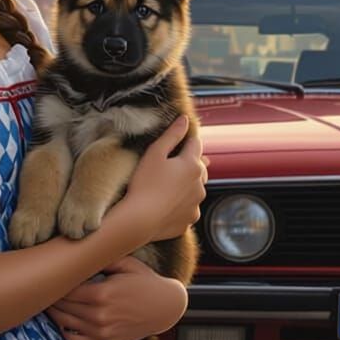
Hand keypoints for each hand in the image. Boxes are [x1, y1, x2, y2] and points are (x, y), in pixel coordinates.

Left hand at [46, 256, 187, 339]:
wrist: (165, 307)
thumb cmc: (145, 281)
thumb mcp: (126, 263)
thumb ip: (101, 258)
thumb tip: (78, 250)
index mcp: (101, 293)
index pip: (65, 289)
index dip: (55, 283)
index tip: (48, 275)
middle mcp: (98, 316)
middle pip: (61, 306)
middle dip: (51, 296)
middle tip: (43, 287)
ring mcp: (101, 332)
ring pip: (64, 323)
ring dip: (53, 312)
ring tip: (49, 301)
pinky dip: (64, 330)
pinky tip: (63, 320)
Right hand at [113, 116, 206, 244]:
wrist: (139, 219)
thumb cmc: (144, 183)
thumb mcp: (155, 153)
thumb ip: (172, 135)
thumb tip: (184, 119)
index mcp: (192, 164)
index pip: (195, 144)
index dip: (185, 141)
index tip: (174, 145)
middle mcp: (200, 184)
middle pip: (198, 167)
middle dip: (187, 164)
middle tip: (168, 167)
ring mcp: (196, 204)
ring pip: (195, 188)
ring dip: (186, 185)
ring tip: (165, 187)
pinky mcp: (190, 220)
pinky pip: (188, 208)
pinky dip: (181, 205)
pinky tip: (166, 205)